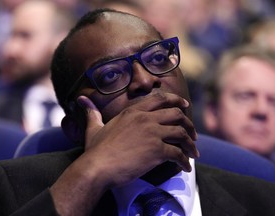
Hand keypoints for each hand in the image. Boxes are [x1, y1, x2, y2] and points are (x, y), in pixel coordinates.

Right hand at [50, 92, 198, 215]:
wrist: (97, 167)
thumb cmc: (96, 149)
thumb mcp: (94, 128)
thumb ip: (91, 113)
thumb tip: (81, 100)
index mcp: (133, 111)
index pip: (160, 99)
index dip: (176, 101)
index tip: (185, 105)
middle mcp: (146, 118)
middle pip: (176, 115)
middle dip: (188, 124)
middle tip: (193, 134)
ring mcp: (152, 133)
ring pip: (181, 133)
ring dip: (190, 144)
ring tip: (193, 152)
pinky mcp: (157, 150)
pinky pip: (178, 154)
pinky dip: (185, 161)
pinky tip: (185, 167)